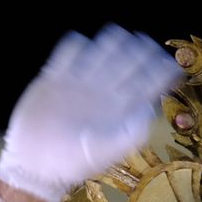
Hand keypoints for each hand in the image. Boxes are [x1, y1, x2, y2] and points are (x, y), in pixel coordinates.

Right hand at [0, 26, 176, 201]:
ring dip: (111, 41)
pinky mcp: (55, 77)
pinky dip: (74, 45)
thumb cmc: (71, 163)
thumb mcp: (103, 154)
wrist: (34, 165)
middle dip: (139, 50)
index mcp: (121, 110)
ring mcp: (80, 83)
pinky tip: (80, 45)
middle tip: (142, 42)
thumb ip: (127, 136)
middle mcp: (105, 92)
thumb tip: (149, 112)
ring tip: (115, 37)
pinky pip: (67, 52)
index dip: (160, 71)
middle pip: (129, 62)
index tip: (166, 62)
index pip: (148, 84)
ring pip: (101, 52)